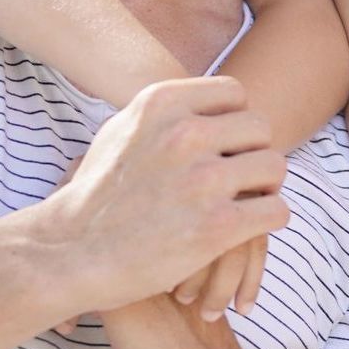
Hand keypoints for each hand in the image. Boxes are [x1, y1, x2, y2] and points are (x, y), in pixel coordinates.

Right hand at [39, 77, 289, 321]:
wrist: (72, 254)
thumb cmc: (98, 192)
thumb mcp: (122, 129)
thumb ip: (166, 110)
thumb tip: (208, 97)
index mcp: (163, 103)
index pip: (236, 93)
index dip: (235, 120)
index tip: (224, 146)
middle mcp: (184, 134)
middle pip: (260, 128)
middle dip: (254, 152)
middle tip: (240, 178)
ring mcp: (201, 180)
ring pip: (275, 167)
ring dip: (266, 186)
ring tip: (248, 201)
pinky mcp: (216, 226)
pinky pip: (276, 210)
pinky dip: (270, 219)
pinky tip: (251, 226)